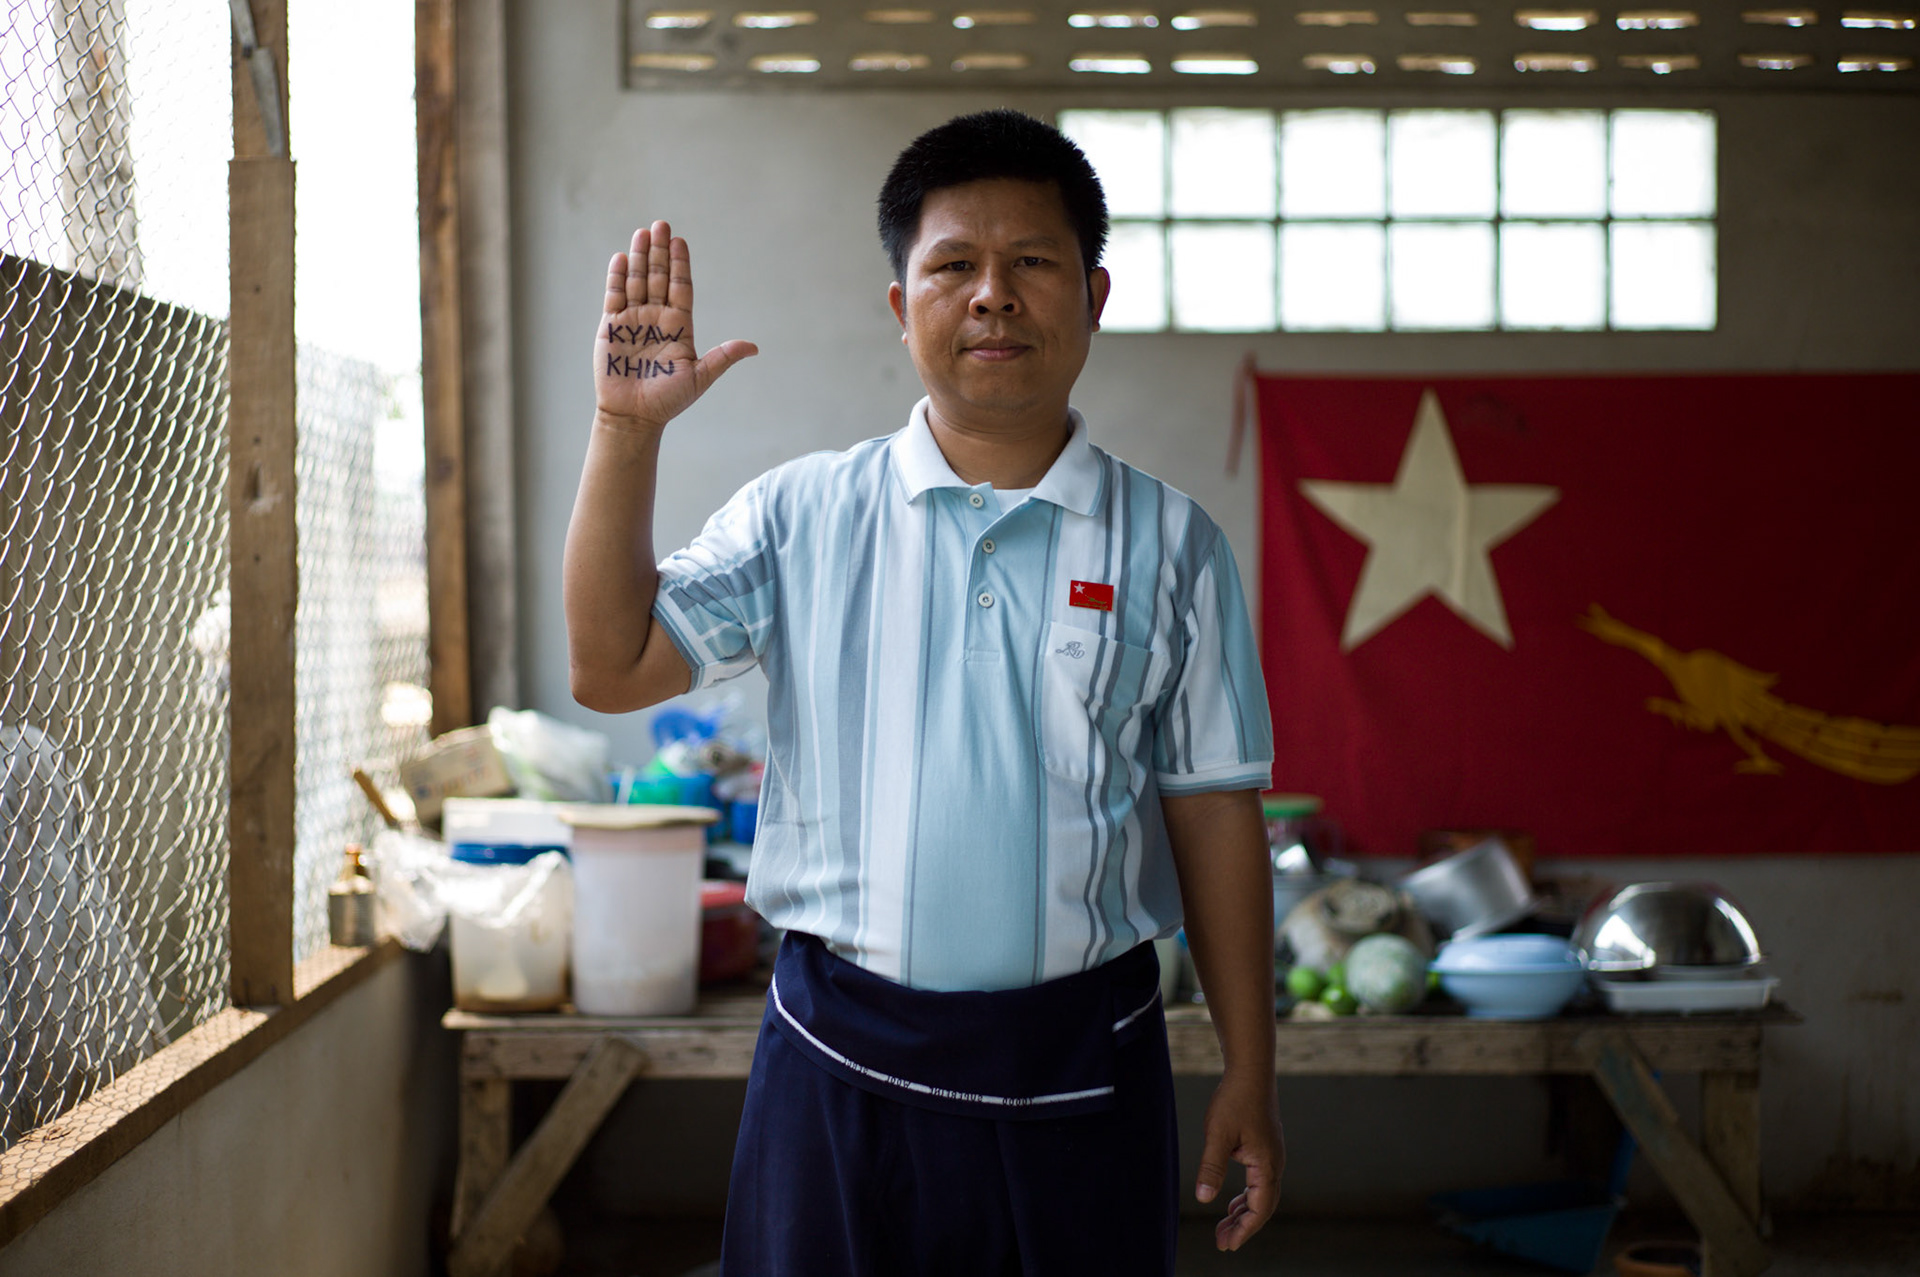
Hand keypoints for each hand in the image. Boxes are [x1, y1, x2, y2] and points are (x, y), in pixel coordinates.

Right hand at [594, 220, 756, 433]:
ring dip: (639, 257)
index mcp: (679, 326)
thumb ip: (723, 358)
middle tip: (661, 225)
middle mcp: (657, 317)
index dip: (680, 264)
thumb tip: (754, 347)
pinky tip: (621, 257)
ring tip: (643, 232)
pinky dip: (616, 277)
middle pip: (658, 277)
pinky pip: (614, 296)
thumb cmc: (668, 400)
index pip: (681, 287)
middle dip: (659, 251)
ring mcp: (633, 320)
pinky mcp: (611, 327)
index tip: (680, 242)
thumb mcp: (699, 377)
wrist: (634, 416)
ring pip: (637, 281)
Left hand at [1194, 1070, 1285, 1250]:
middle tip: (1222, 1243)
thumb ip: (1211, 1167)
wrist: (1250, 1071)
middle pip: (1262, 1206)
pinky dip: (1245, 1197)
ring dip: (1243, 1213)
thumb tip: (1203, 1198)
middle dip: (1243, 1226)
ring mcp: (1271, 1156)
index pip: (1259, 1208)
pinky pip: (1258, 1182)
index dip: (1244, 1229)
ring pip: (1261, 1195)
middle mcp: (1274, 1163)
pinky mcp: (1264, 1148)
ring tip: (1224, 1228)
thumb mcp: (1218, 1134)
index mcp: (1266, 1164)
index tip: (1228, 1245)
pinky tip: (1230, 1202)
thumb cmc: (1235, 1099)